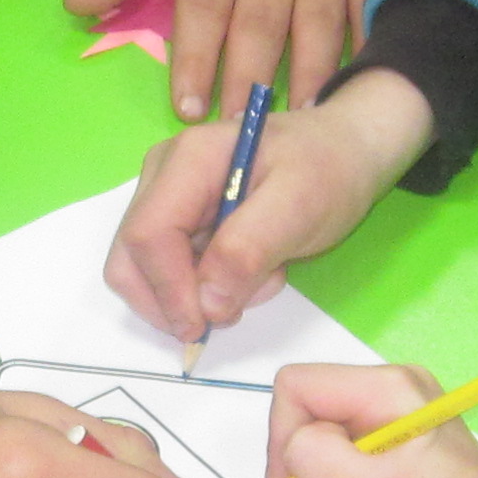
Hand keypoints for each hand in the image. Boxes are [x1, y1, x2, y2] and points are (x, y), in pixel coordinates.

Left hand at [66, 0, 394, 125]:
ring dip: (307, 77)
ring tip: (296, 123)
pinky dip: (366, 45)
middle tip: (240, 132)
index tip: (188, 109)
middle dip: (247, 80)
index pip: (204, 2)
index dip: (195, 58)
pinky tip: (356, 86)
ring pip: (317, 21)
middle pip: (260, 21)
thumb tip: (77, 6)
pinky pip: (369, 3)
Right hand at [104, 68, 431, 349]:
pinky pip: (172, 272)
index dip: (167, 289)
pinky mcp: (180, 222)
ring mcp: (167, 199)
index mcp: (187, 160)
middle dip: (172, 299)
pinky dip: (206, 288)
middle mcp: (163, 176)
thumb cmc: (328, 170)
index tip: (203, 326)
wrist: (346, 151)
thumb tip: (205, 305)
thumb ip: (248, 250)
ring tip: (257, 280)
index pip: (147, 235)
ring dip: (195, 296)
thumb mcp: (300, 206)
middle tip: (233, 310)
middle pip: (130, 258)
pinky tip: (251, 272)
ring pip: (146, 272)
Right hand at [263, 361, 477, 477]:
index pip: (296, 386)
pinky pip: (357, 449)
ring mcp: (410, 411)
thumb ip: (304, 450)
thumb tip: (297, 443)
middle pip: (314, 408)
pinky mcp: (415, 438)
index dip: (281, 438)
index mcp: (388, 385)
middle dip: (306, 463)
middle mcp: (400, 385)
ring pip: (332, 433)